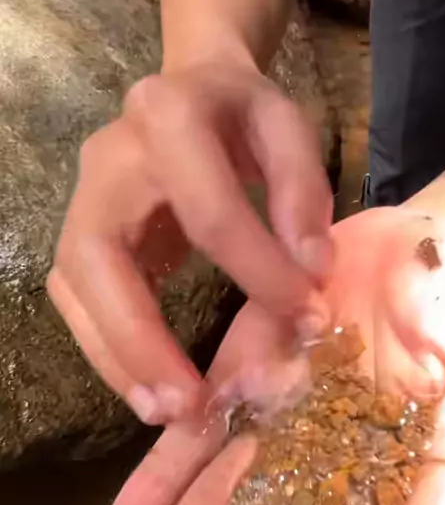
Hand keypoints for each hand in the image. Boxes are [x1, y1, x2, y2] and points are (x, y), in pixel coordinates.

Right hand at [47, 60, 332, 425]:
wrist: (188, 92)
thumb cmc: (242, 115)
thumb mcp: (287, 128)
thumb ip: (302, 191)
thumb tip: (310, 272)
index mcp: (166, 115)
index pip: (206, 210)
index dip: (257, 269)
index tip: (306, 319)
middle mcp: (106, 159)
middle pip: (99, 256)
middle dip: (140, 337)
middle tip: (187, 403)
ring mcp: (81, 200)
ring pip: (75, 288)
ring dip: (116, 358)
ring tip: (165, 412)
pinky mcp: (79, 237)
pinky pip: (77, 301)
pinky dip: (109, 351)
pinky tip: (147, 389)